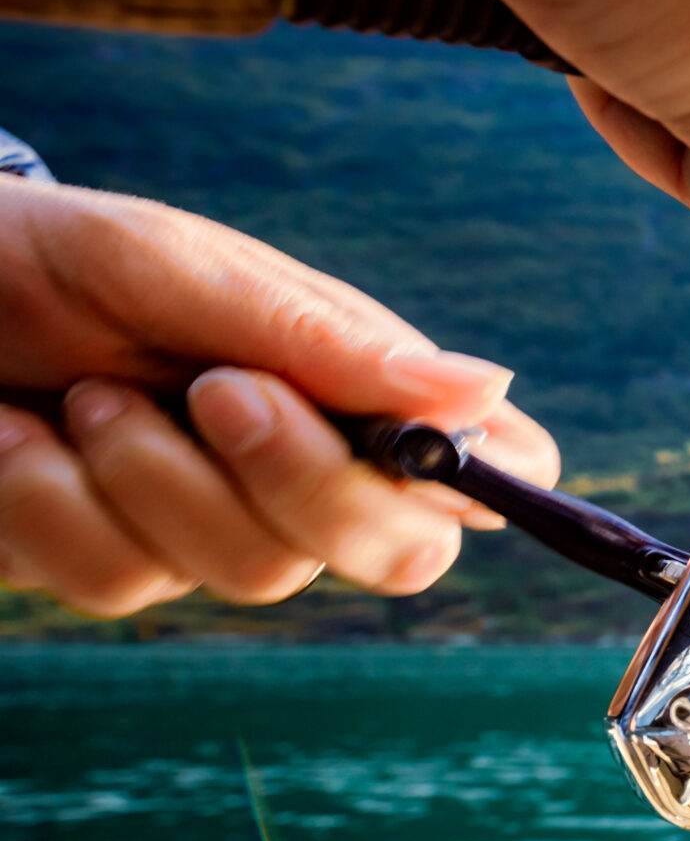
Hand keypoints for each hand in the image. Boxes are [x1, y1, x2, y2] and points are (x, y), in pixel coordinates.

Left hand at [0, 177, 557, 617]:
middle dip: (307, 483)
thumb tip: (486, 391)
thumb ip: (325, 340)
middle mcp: (308, 472)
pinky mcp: (112, 564)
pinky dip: (50, 500)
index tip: (428, 455)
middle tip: (217, 389)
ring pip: (253, 575)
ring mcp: (213, 529)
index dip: (489, 484)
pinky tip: (16, 434)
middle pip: (398, 554)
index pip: (492, 470)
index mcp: (357, 389)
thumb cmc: (57, 255)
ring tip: (85, 389)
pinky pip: (118, 586)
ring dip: (149, 473)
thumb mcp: (186, 269)